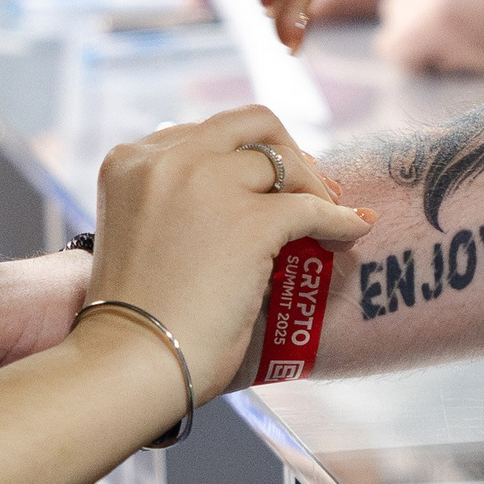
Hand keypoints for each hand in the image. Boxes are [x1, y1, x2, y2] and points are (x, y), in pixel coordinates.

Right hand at [84, 107, 374, 397]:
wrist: (131, 360)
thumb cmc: (134, 322)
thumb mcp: (141, 236)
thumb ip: (176, 205)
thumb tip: (242, 202)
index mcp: (131, 161)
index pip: (206, 134)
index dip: (246, 155)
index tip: (269, 181)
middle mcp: (167, 159)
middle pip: (251, 124)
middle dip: (288, 151)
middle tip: (309, 187)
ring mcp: (208, 185)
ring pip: (284, 161)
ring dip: (314, 187)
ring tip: (329, 214)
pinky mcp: (248, 221)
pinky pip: (312, 209)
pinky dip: (339, 220)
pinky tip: (351, 233)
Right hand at [373, 0, 483, 73]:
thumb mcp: (474, 63)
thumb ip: (435, 56)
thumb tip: (413, 53)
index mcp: (434, 19)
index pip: (391, 42)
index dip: (410, 54)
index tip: (424, 57)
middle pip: (396, 4)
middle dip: (414, 21)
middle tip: (442, 29)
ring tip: (460, 0)